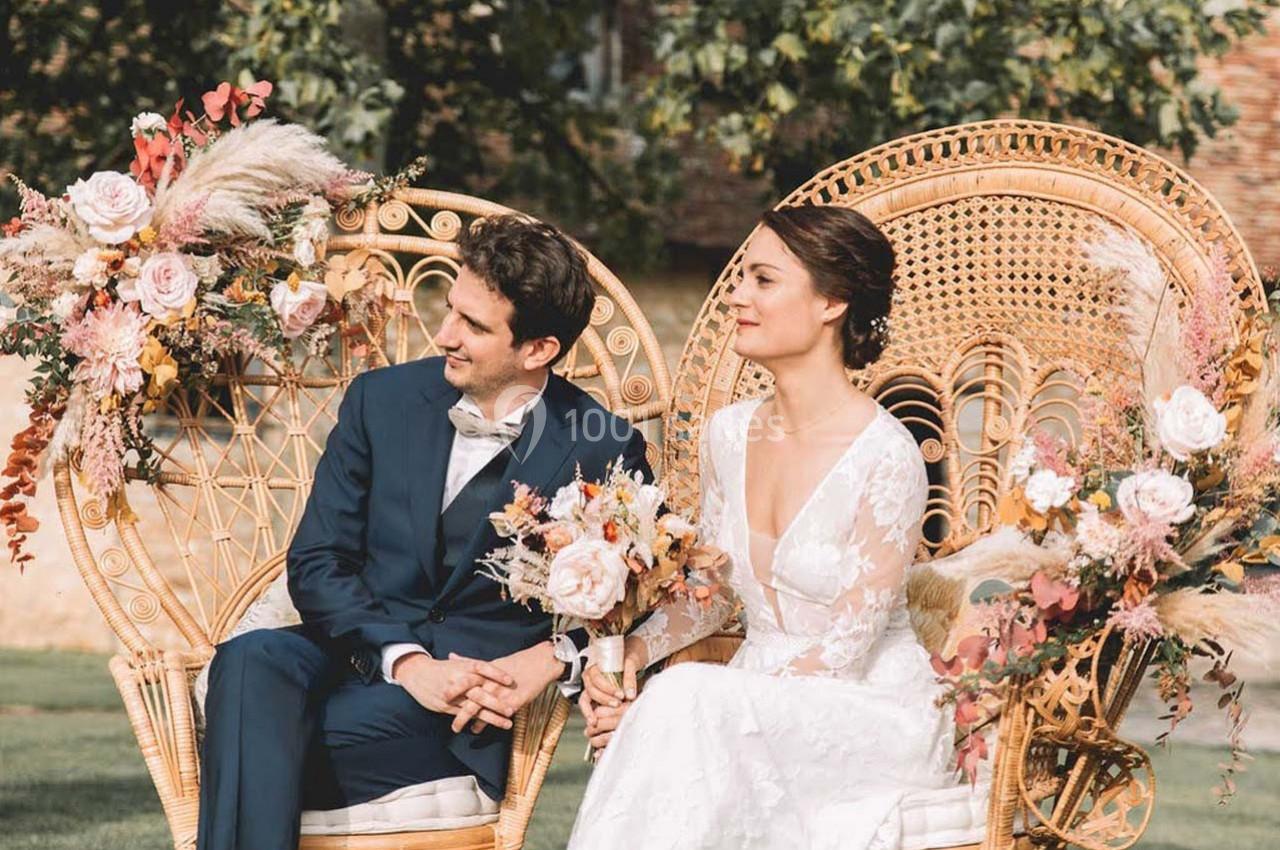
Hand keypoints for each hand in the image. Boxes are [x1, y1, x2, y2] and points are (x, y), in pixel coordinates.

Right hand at [393, 652, 515, 729]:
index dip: (496, 674)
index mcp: (464, 668)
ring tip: (507, 724)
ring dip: (491, 717)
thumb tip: (496, 668)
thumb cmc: (442, 668)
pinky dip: (477, 721)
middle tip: (511, 709)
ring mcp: (453, 696)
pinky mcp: (446, 707)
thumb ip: (474, 667)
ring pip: (474, 708)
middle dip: (496, 703)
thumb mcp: (458, 663)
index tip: (510, 680)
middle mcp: (459, 681)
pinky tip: (489, 727)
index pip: (483, 669)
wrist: (416, 673)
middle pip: (480, 693)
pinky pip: (464, 715)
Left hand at [452, 641, 563, 733]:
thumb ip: (470, 662)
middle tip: (441, 711)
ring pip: (480, 707)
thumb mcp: (493, 661)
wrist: (541, 663)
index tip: (437, 693)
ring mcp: (502, 692)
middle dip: (454, 704)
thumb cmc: (517, 662)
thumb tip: (452, 656)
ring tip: (456, 728)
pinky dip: (485, 723)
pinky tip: (476, 730)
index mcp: (486, 671)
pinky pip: (496, 715)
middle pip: (469, 694)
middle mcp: (492, 681)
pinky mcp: (513, 701)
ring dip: (466, 718)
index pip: (465, 679)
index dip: (452, 687)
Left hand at [577, 637, 644, 749]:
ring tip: (621, 698)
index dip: (587, 711)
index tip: (593, 722)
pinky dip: (623, 682)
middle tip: (613, 707)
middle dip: (601, 700)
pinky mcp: (617, 658)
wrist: (635, 653)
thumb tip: (607, 728)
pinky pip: (617, 670)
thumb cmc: (625, 677)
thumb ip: (612, 708)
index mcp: (592, 684)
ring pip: (598, 679)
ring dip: (609, 691)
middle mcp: (594, 674)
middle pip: (590, 689)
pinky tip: (627, 692)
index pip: (584, 699)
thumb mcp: (619, 695)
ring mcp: (604, 664)